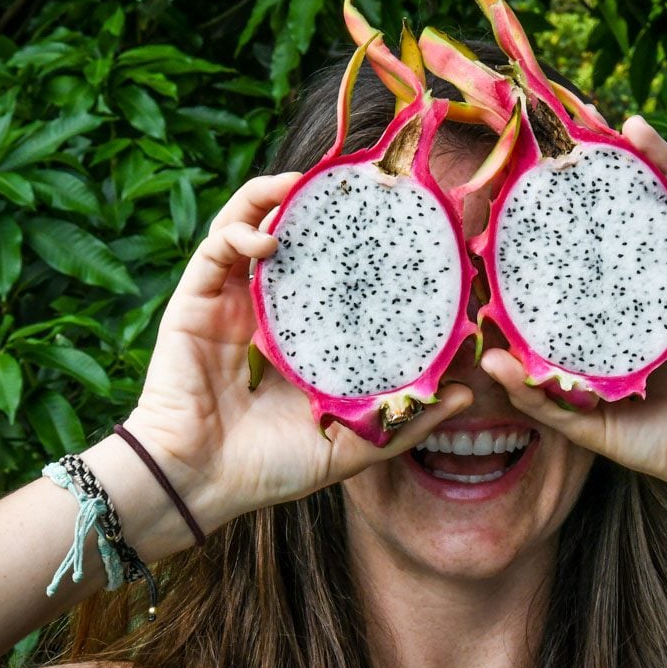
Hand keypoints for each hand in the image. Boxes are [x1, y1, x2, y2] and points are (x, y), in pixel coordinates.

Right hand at [124, 175, 470, 524]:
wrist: (200, 484)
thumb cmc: (272, 468)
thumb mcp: (353, 444)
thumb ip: (405, 420)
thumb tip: (469, 392)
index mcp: (309, 336)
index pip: (342, 275)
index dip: (368, 245)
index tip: (408, 220)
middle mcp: (272, 309)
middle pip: (300, 237)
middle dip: (326, 204)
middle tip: (363, 183)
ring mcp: (233, 301)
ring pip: (254, 226)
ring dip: (279, 196)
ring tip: (310, 183)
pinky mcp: (197, 300)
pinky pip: (218, 248)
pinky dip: (242, 230)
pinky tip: (270, 240)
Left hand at [481, 124, 666, 503]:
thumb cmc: (661, 445)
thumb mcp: (588, 423)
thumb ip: (542, 396)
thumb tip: (489, 359)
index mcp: (623, 312)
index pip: (585, 254)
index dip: (559, 219)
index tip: (522, 180)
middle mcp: (661, 287)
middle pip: (630, 214)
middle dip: (604, 171)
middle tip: (571, 129)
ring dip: (661, 162)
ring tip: (631, 123)